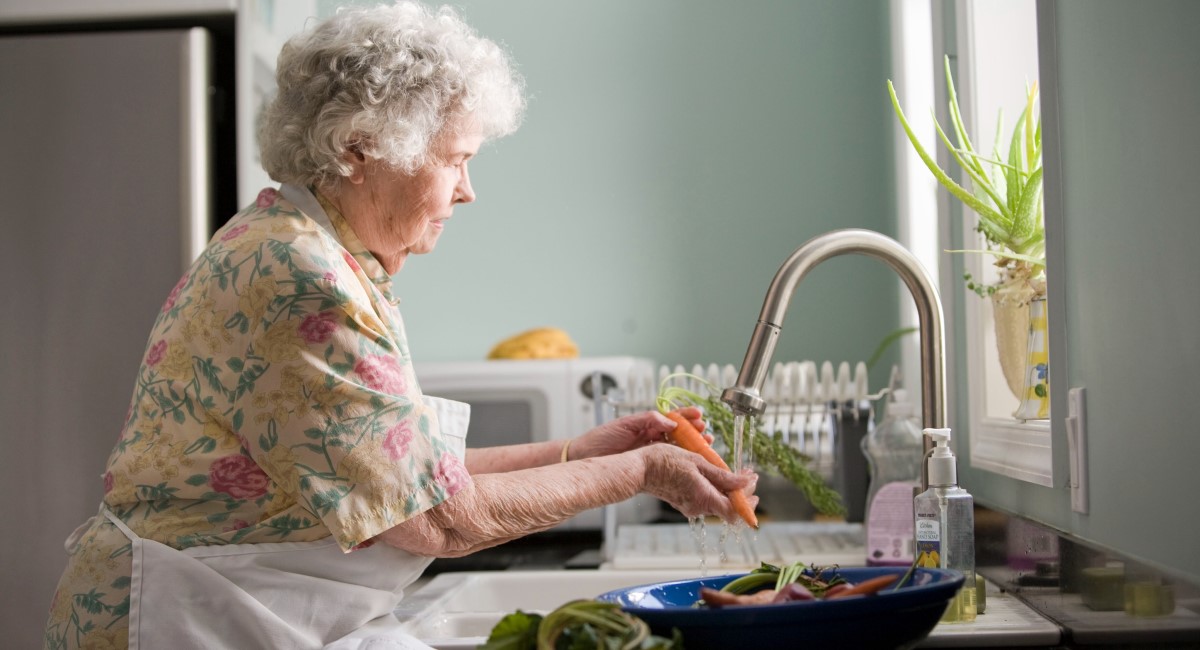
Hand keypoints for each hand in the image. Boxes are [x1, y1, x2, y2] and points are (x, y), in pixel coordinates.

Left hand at [568, 407, 709, 459]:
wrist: (585, 458)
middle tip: (706, 433)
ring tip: (705, 446)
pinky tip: (691, 463)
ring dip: (692, 447)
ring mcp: (651, 452)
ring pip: (677, 449)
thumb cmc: (600, 439)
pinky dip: (681, 462)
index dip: (687, 416)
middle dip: (695, 432)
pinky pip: (668, 463)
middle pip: (679, 434)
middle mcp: (651, 438)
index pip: (672, 418)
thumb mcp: (625, 425)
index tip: (699, 416)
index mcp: (647, 424)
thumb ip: (648, 420)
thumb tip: (670, 421)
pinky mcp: (648, 466)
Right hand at [639, 444, 758, 524]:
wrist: (639, 469)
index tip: (753, 482)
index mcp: (704, 498)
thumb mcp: (697, 462)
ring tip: (732, 471)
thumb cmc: (664, 461)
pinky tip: (714, 474)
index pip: (735, 512)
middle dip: (741, 492)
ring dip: (728, 489)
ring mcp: (690, 506)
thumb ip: (722, 476)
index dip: (748, 501)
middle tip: (747, 474)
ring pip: (718, 502)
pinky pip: (706, 498)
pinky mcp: (684, 502)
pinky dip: (715, 488)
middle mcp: (698, 507)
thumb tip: (745, 483)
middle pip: (728, 507)